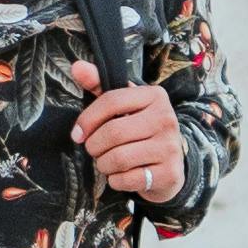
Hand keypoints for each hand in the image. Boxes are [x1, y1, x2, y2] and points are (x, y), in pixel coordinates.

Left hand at [66, 64, 187, 211]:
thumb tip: (77, 67)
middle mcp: (166, 118)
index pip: (111, 101)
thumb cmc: (140, 129)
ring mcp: (169, 147)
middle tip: (95, 150)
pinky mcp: (169, 174)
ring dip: (103, 164)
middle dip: (94, 146)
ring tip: (107, 162)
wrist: (170, 163)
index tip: (77, 133)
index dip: (87, 119)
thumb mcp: (124, 105)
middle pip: (113, 133)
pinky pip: (127, 179)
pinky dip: (116, 180)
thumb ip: (99, 85)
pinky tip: (121, 175)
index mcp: (155, 96)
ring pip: (118, 158)